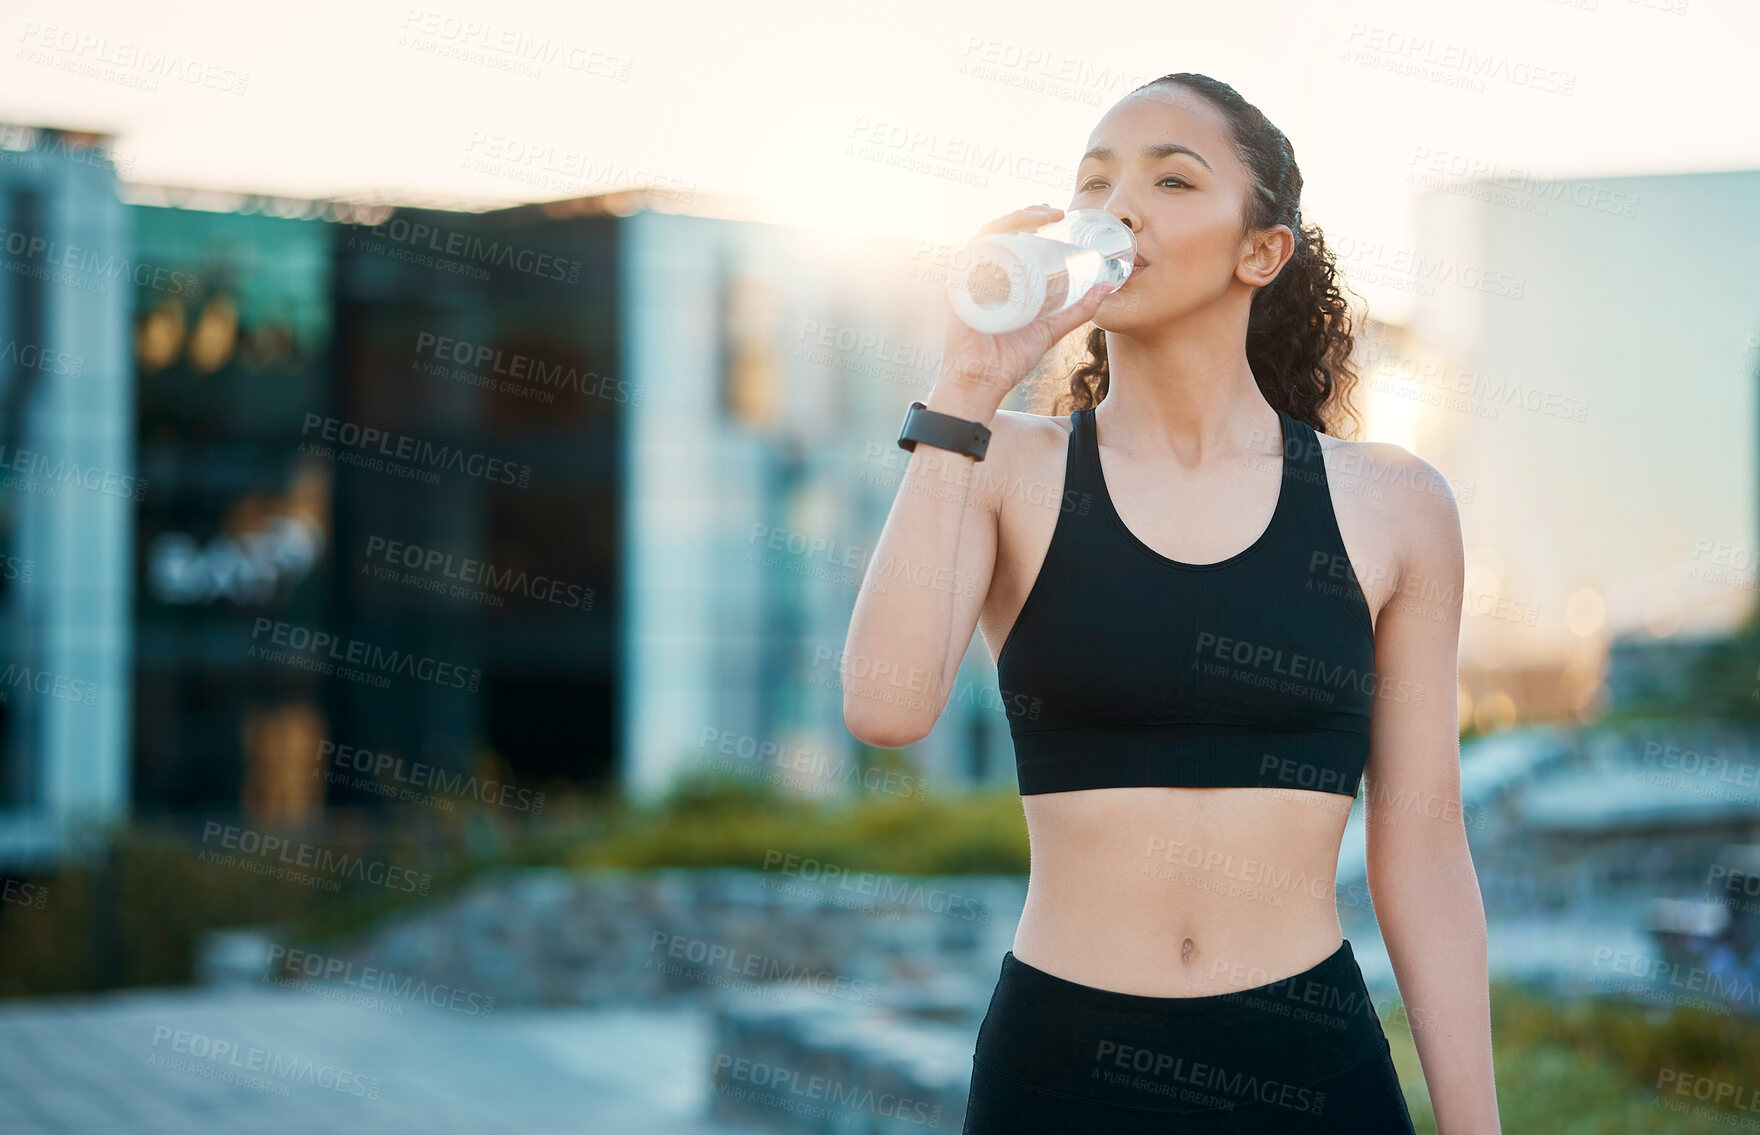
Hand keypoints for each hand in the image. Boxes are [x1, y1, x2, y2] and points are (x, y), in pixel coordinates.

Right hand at [935, 204, 1121, 415]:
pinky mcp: (957, 291)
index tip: (1058, 214)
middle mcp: (980, 275)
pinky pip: (966, 258)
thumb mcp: (1052, 328)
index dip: (1031, 218)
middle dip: (1025, 213)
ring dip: (1009, 220)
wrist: (984, 381)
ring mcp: (966, 281)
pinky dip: (983, 243)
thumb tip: (1107, 288)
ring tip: (1037, 217)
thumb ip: (1078, 309)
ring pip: (984, 237)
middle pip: (998, 231)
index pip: (1011, 238)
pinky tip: (1005, 235)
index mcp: (999, 278)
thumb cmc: (1008, 357)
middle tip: (1053, 212)